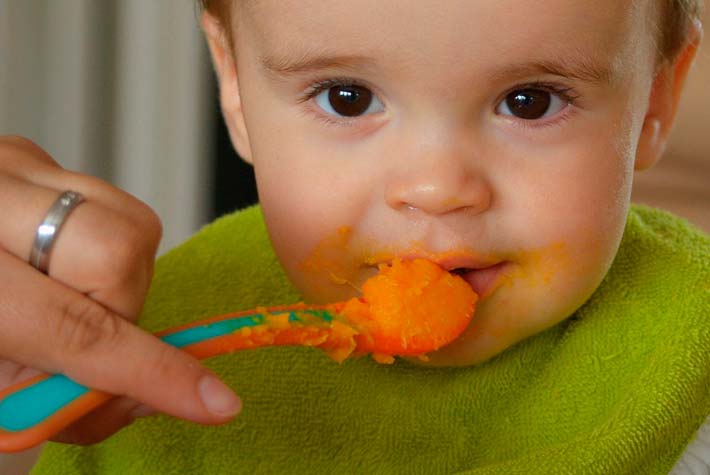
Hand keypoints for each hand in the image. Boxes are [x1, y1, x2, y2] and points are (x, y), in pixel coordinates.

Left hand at [0, 136, 239, 444]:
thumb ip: (37, 396)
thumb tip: (131, 396)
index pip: (77, 329)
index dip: (150, 373)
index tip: (215, 403)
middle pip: (122, 253)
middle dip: (117, 314)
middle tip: (72, 349)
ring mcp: (16, 162)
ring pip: (129, 225)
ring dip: (113, 283)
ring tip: (55, 302)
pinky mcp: (32, 155)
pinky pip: (108, 210)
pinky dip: (97, 255)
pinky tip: (48, 266)